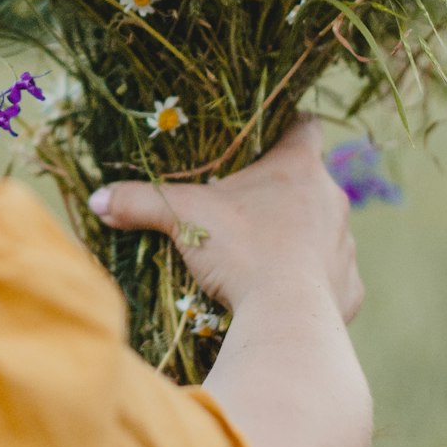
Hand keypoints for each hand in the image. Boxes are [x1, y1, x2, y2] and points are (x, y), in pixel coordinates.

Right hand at [88, 118, 363, 320]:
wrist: (286, 320)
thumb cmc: (240, 252)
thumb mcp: (181, 219)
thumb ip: (138, 202)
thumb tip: (97, 199)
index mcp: (298, 168)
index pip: (305, 127)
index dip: (287, 127)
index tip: (266, 135)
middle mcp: (332, 200)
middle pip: (311, 181)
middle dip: (282, 191)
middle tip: (244, 205)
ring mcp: (344, 246)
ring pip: (324, 230)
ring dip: (300, 237)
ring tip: (262, 254)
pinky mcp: (350, 290)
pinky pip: (333, 278)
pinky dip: (311, 283)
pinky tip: (284, 294)